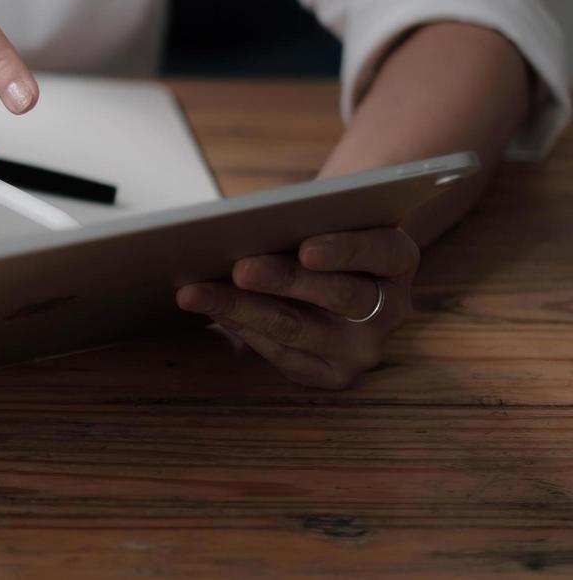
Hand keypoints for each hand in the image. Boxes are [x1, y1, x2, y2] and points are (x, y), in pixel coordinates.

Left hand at [176, 228, 418, 388]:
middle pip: (338, 294)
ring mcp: (363, 348)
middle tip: (239, 269)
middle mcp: (391, 309)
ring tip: (197, 291)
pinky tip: (209, 309)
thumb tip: (238, 225)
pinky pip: (280, 353)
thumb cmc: (318, 235)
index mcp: (398, 260)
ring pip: (299, 329)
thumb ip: (302, 220)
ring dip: (243, 308)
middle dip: (283, 280)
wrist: (330, 276)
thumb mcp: (325, 221)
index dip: (345, 250)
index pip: (383, 252)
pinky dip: (239, 326)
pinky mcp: (331, 374)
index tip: (306, 248)